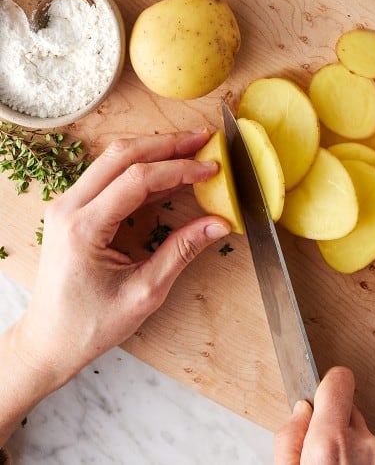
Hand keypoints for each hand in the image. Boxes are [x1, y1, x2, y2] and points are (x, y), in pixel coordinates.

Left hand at [14, 130, 229, 388]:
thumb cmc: (91, 324)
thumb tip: (220, 223)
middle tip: (203, 139)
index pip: (136, 179)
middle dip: (167, 144)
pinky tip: (168, 169)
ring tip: (190, 147)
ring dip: (153, 149)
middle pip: (122, 155)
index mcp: (84, 228)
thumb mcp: (144, 292)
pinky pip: (107, 173)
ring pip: (112, 157)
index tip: (210, 168)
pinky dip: (140, 166)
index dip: (178, 169)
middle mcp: (69, 207)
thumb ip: (182, 251)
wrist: (49, 340)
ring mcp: (66, 204)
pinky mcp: (72, 207)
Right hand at [274, 367, 374, 463]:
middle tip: (317, 450)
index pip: (339, 380)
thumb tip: (301, 412)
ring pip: (360, 431)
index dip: (327, 384)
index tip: (319, 393)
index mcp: (331, 440)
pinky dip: (362, 459)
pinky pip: (374, 451)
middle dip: (332, 422)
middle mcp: (362, 443)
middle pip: (348, 408)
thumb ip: (288, 437)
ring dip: (349, 443)